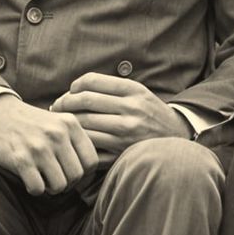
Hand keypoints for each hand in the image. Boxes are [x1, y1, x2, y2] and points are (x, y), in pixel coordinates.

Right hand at [0, 92, 98, 194]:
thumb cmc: (34, 125)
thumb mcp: (60, 123)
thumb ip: (77, 141)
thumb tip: (95, 170)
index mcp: (70, 124)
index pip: (92, 162)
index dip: (83, 172)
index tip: (70, 170)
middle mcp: (57, 134)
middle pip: (76, 176)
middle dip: (66, 182)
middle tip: (54, 176)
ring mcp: (39, 146)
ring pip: (60, 186)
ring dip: (51, 187)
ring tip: (43, 176)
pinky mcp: (21, 158)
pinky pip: (38, 189)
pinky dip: (35, 188)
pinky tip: (30, 177)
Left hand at [51, 73, 190, 159]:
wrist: (176, 138)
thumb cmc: (150, 112)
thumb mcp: (139, 92)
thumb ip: (111, 87)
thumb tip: (76, 88)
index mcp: (134, 91)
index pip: (93, 81)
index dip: (75, 85)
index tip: (70, 91)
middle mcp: (131, 110)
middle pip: (85, 102)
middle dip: (65, 103)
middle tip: (57, 106)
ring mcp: (126, 133)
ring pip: (85, 125)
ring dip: (68, 123)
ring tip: (62, 122)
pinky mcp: (122, 153)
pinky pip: (91, 146)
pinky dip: (78, 141)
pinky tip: (74, 139)